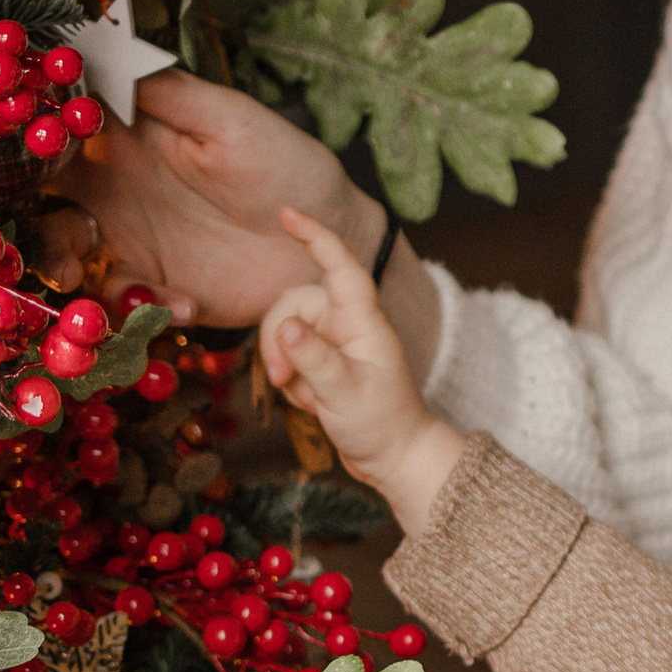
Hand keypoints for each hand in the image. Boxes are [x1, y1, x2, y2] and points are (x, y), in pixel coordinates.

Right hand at [50, 71, 383, 329]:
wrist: (329, 241)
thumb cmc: (285, 166)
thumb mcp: (231, 119)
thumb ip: (168, 93)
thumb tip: (100, 55)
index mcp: (126, 137)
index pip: (58, 129)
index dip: (32, 135)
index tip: (28, 144)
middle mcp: (113, 187)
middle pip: (40, 194)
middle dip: (25, 206)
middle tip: (41, 216)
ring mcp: (128, 240)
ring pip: (61, 251)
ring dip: (58, 263)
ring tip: (78, 275)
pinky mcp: (151, 288)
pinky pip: (116, 299)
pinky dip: (138, 305)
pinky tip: (186, 302)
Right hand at [258, 210, 465, 533]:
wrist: (394, 457)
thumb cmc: (380, 424)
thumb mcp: (344, 394)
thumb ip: (313, 359)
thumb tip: (285, 327)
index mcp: (363, 321)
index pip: (339, 266)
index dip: (314, 236)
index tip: (286, 213)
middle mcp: (348, 323)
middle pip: (292, 305)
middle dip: (276, 340)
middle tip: (283, 380)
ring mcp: (335, 342)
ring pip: (285, 332)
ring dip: (285, 366)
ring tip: (306, 398)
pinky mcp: (324, 361)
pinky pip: (289, 356)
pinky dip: (292, 379)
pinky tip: (311, 402)